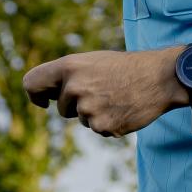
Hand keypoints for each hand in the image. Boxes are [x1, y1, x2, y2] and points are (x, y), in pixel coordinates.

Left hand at [22, 48, 188, 137]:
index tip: (43, 102)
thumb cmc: (125, 68)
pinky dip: (109, 123)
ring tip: (116, 97)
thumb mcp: (92, 62)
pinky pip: (98, 129)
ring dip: (95, 114)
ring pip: (81, 119)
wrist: (159, 78)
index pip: (32, 83)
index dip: (36, 95)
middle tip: (103, 91)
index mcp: (68, 66)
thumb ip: (68, 76)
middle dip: (77, 105)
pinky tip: (123, 109)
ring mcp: (87, 108)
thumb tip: (48, 95)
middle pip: (62, 108)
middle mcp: (74, 87)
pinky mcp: (102, 125)